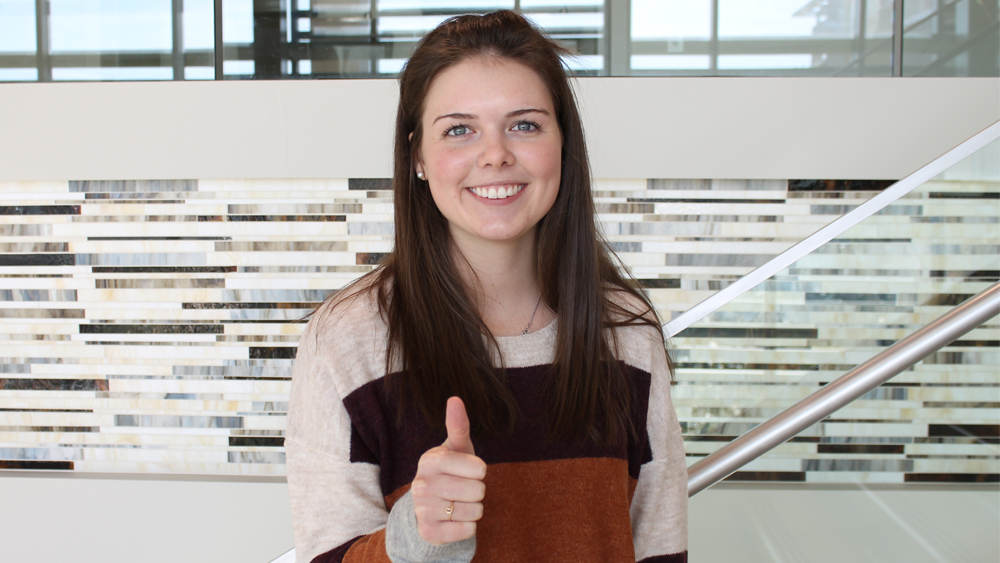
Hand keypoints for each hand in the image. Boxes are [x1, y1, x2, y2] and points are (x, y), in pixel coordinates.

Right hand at [410, 396, 486, 545]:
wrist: (430, 507)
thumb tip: (455, 398)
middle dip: (477, 492)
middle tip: (463, 489)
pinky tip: (455, 519)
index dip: (480, 471)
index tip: (472, 471)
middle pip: (477, 491)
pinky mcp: (428, 531)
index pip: (477, 468)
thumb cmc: (451, 471)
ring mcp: (422, 508)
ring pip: (473, 511)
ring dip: (473, 509)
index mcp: (430, 460)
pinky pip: (467, 530)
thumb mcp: (456, 448)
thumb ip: (458, 425)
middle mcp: (421, 484)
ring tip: (459, 503)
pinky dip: (468, 526)